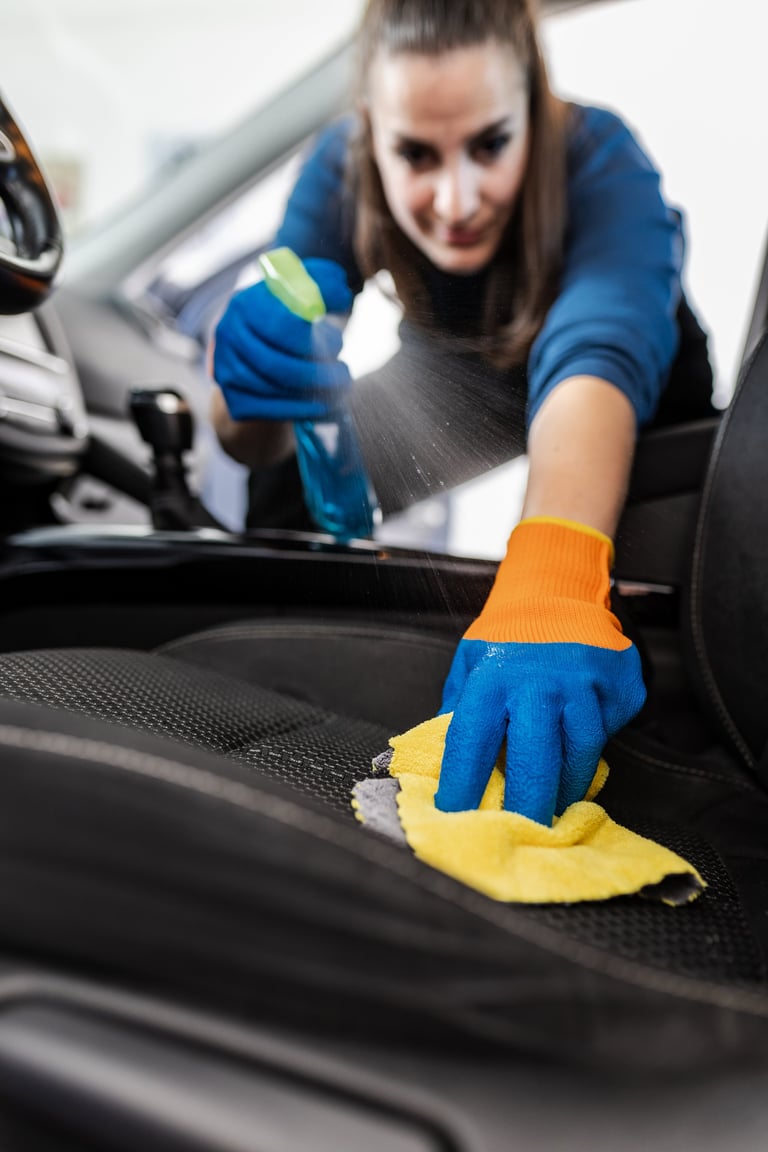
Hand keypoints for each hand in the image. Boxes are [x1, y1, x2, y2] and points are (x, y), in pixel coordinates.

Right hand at [212, 258, 352, 421]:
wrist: (252, 359)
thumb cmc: (283, 323)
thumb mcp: (297, 297)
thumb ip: (319, 285)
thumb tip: (341, 288)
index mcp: (245, 304)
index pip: (279, 324)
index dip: (310, 336)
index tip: (339, 338)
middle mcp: (229, 335)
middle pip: (276, 362)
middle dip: (317, 370)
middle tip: (344, 372)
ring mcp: (227, 369)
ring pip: (274, 387)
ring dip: (314, 390)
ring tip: (340, 385)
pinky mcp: (234, 399)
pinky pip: (270, 409)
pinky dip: (300, 409)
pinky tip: (322, 405)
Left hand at [435, 518, 645, 825]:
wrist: (556, 588)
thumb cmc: (507, 636)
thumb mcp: (469, 663)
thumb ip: (457, 711)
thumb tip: (440, 765)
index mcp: (491, 677)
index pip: (470, 742)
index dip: (462, 785)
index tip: (455, 816)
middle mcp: (538, 681)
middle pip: (534, 761)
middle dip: (526, 807)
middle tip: (520, 832)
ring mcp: (584, 682)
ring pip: (580, 754)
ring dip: (566, 787)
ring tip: (553, 805)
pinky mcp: (618, 684)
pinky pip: (608, 733)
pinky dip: (594, 754)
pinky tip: (580, 763)